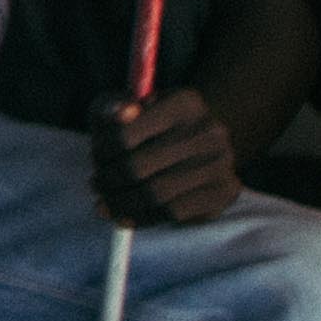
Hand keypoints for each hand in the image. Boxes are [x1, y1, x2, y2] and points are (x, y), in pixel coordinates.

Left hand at [90, 84, 244, 229]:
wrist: (198, 143)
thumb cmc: (149, 124)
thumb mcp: (123, 108)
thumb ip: (110, 108)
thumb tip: (120, 113)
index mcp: (184, 102)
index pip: (125, 135)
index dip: (101, 153)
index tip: (96, 157)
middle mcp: (209, 130)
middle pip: (138, 167)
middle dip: (108, 180)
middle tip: (95, 185)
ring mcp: (221, 162)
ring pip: (155, 194)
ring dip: (120, 203)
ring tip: (104, 204)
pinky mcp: (225, 191)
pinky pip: (174, 213)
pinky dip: (142, 218)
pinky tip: (125, 217)